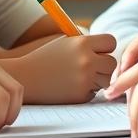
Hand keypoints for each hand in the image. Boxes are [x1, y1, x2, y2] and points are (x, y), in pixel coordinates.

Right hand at [2, 34, 116, 103]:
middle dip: (103, 65)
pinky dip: (86, 90)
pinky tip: (70, 86)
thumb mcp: (65, 43)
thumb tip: (109, 49)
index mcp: (82, 43)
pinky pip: (94, 92)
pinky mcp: (81, 95)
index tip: (99, 51)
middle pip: (111, 63)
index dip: (105, 47)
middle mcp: (86, 61)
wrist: (26, 77)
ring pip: (106, 80)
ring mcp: (85, 79)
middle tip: (90, 66)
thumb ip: (87, 44)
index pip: (110, 42)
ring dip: (97, 79)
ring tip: (78, 76)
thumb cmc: (45, 57)